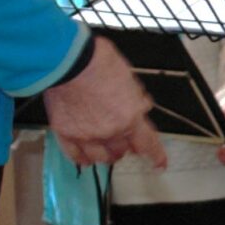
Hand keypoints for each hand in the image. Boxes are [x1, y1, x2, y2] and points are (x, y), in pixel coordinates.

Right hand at [43, 36, 164, 169]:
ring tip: (106, 149)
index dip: (156, 156)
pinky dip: (82, 158)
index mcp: (130, 117)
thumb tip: (140, 105)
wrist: (69, 60)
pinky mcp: (65, 133)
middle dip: (126, 146)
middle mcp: (110, 131)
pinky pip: (75, 155)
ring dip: (106, 155)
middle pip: (122, 151)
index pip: (147, 144)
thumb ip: (135, 98)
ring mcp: (86, 135)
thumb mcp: (129, 78)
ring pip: (100, 158)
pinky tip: (86, 158)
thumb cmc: (98, 62)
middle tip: (124, 141)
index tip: (159, 163)